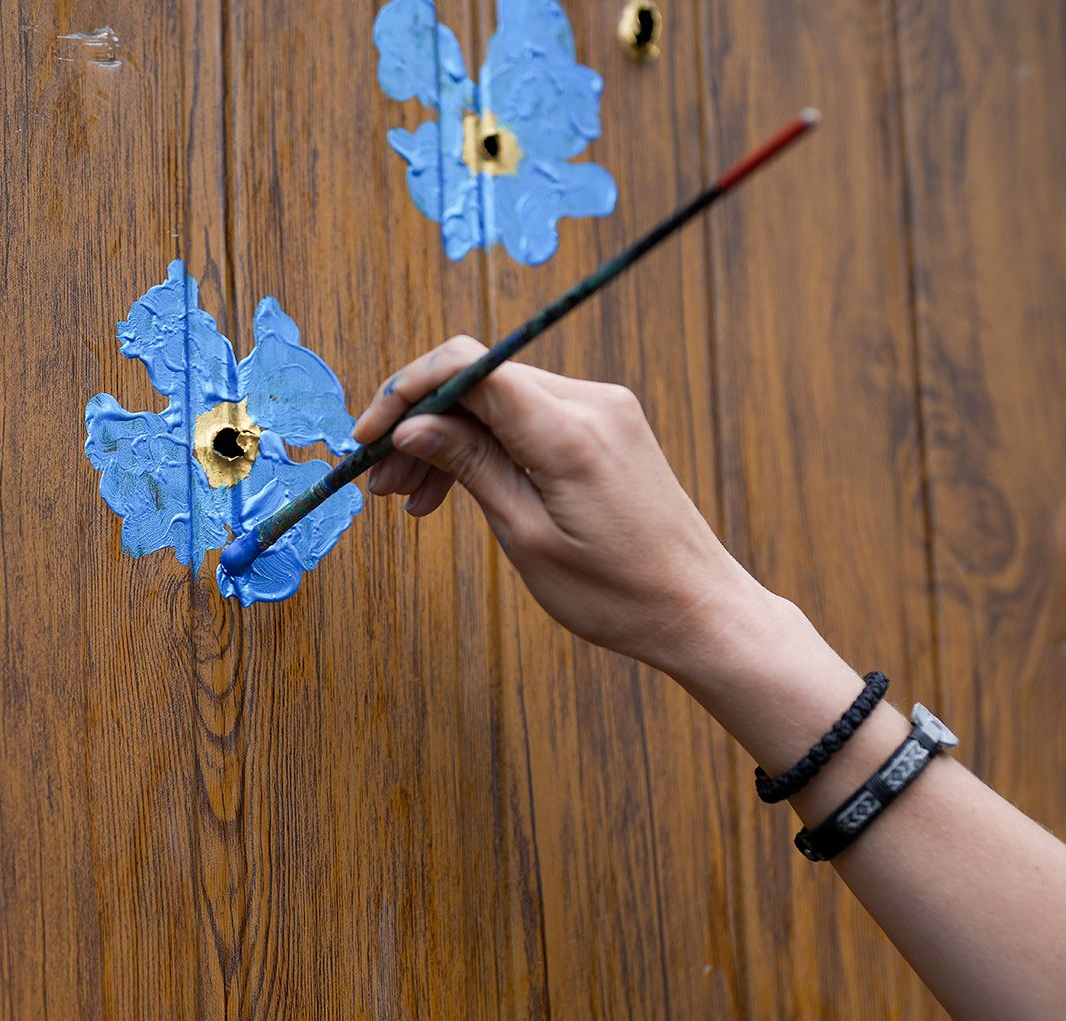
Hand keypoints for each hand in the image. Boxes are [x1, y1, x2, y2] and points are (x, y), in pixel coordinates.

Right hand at [356, 336, 765, 673]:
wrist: (697, 608)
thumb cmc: (617, 591)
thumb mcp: (526, 536)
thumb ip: (471, 467)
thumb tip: (413, 426)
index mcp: (568, 431)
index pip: (467, 367)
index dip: (406, 393)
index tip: (368, 437)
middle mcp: (589, 402)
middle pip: (478, 381)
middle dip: (419, 425)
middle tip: (380, 484)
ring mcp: (602, 410)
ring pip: (499, 401)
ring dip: (448, 440)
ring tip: (411, 498)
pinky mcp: (606, 427)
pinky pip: (529, 418)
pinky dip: (487, 446)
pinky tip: (455, 490)